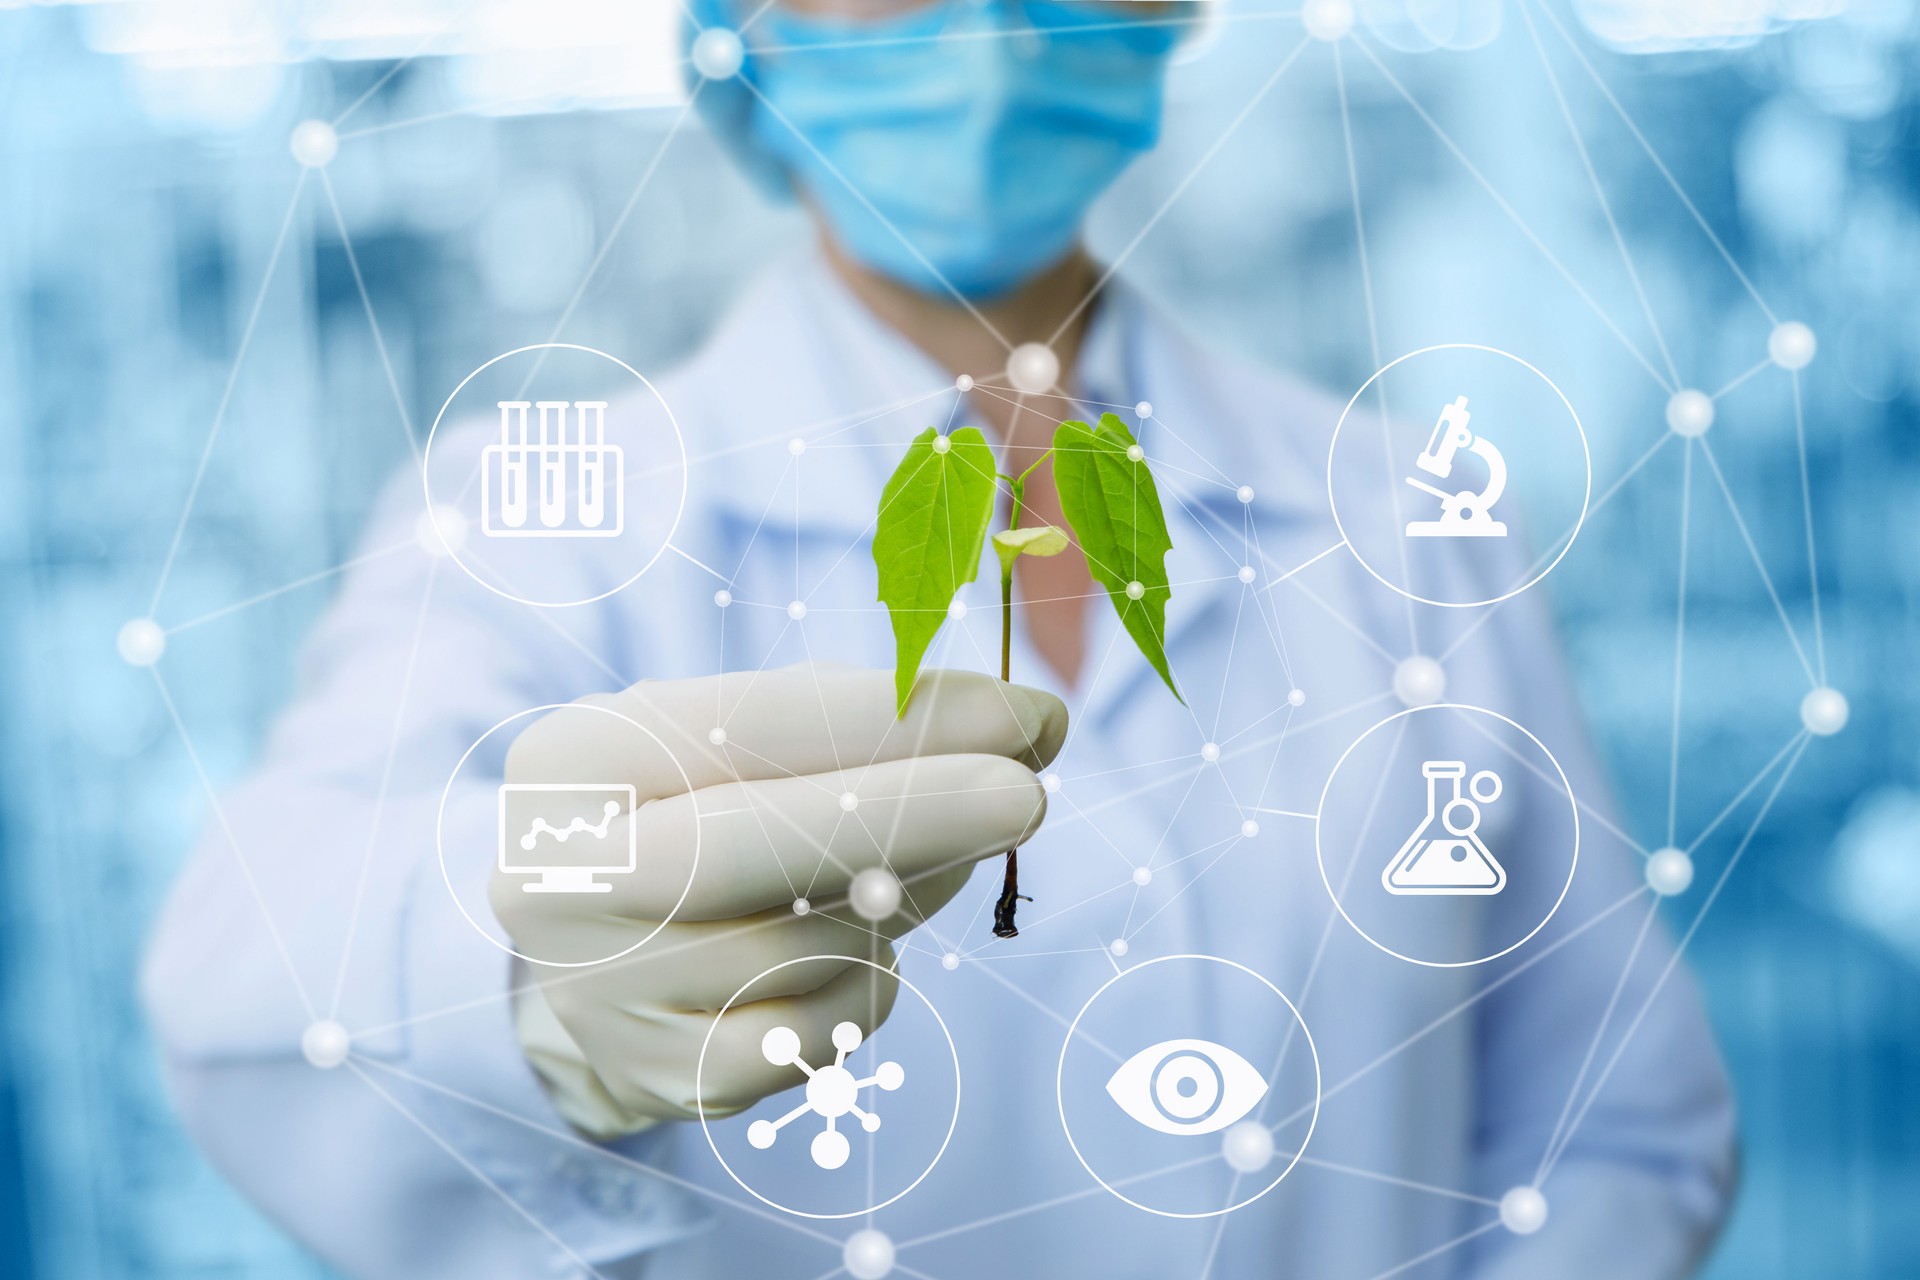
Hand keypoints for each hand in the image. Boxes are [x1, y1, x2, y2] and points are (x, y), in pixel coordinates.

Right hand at [491, 663, 1067, 1137]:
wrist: (607, 951)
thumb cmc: (707, 811)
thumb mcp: (754, 743)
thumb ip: (877, 724)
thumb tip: (1032, 726)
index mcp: (576, 761)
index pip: (747, 727)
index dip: (894, 720)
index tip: (1020, 713)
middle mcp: (563, 878)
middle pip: (755, 848)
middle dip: (911, 814)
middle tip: (1026, 794)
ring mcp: (606, 991)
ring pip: (809, 947)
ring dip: (898, 901)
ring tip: (902, 869)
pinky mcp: (664, 1077)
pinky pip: (818, 1035)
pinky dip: (867, 986)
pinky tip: (854, 952)